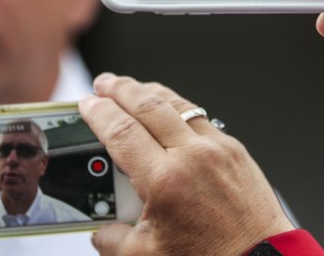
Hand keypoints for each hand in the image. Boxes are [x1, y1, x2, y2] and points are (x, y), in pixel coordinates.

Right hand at [79, 73, 294, 254]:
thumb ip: (113, 240)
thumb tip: (101, 230)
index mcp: (166, 181)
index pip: (122, 132)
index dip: (99, 113)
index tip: (87, 104)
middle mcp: (194, 156)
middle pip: (148, 106)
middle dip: (121, 89)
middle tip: (104, 83)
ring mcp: (219, 149)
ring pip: (178, 105)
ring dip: (150, 92)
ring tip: (132, 88)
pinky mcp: (236, 151)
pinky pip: (201, 118)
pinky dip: (179, 109)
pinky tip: (170, 111)